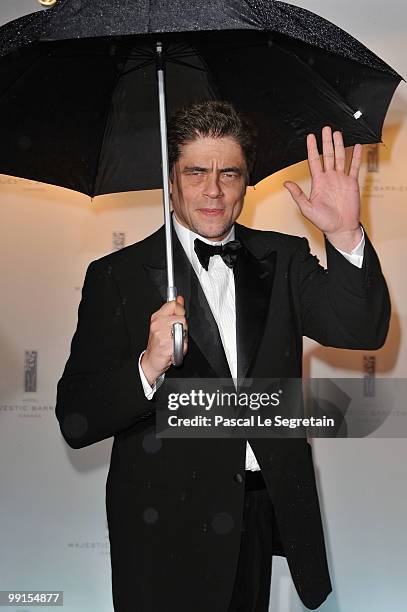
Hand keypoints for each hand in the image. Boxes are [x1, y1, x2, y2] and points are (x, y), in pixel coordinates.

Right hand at [141, 295, 187, 385]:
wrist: (152, 360)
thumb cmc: (158, 343)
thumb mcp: (163, 324)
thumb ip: (172, 311)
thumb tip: (179, 299)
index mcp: (157, 317)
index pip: (173, 304)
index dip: (180, 310)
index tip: (178, 316)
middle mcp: (158, 324)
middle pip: (181, 317)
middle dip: (184, 326)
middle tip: (177, 333)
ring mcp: (162, 335)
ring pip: (183, 329)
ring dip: (184, 337)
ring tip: (176, 341)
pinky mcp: (167, 345)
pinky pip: (183, 342)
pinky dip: (182, 347)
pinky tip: (175, 348)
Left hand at [284, 126, 362, 251]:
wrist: (340, 228)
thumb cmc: (324, 222)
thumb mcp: (307, 208)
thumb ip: (297, 194)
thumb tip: (286, 183)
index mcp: (318, 182)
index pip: (314, 161)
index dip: (312, 148)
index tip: (310, 137)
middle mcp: (329, 178)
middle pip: (327, 155)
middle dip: (326, 142)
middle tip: (326, 129)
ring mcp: (341, 179)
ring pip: (340, 158)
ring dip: (339, 145)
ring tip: (338, 133)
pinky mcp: (352, 183)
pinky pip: (354, 167)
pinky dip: (356, 156)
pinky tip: (357, 147)